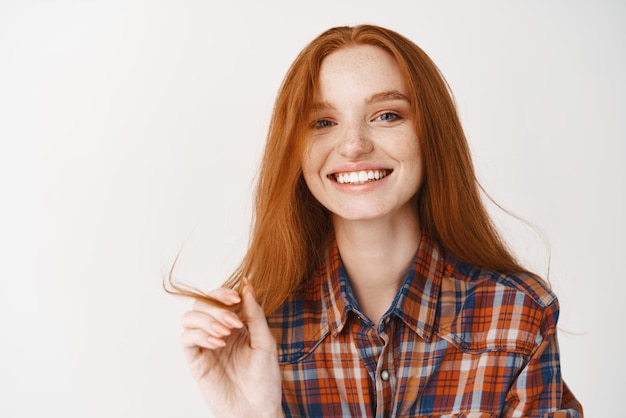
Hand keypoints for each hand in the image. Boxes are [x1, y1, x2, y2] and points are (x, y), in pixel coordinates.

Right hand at [180, 280, 282, 417]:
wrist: (257, 410)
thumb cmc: (265, 379)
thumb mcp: (265, 342)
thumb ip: (255, 314)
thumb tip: (247, 285)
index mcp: (235, 324)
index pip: (220, 298)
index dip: (223, 293)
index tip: (236, 298)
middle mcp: (218, 332)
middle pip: (201, 303)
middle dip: (216, 307)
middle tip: (234, 322)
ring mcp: (205, 346)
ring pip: (189, 317)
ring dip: (206, 319)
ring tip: (225, 334)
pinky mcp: (196, 361)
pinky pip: (186, 339)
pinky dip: (200, 335)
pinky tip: (218, 343)